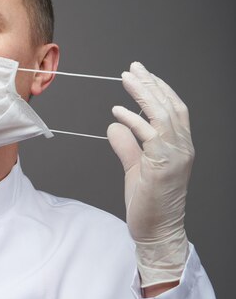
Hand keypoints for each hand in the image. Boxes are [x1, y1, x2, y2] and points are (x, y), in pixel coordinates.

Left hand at [107, 62, 193, 287]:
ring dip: (144, 94)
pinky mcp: (162, 165)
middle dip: (151, 84)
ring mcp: (175, 156)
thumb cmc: (148, 201)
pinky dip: (133, 120)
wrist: (156, 230)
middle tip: (133, 67)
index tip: (142, 73)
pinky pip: (148, 135)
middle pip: (169, 106)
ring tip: (127, 78)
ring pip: (163, 115)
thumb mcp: (135, 166)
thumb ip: (127, 145)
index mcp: (179, 146)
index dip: (158, 89)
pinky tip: (118, 110)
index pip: (173, 109)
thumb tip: (115, 125)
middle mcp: (182, 147)